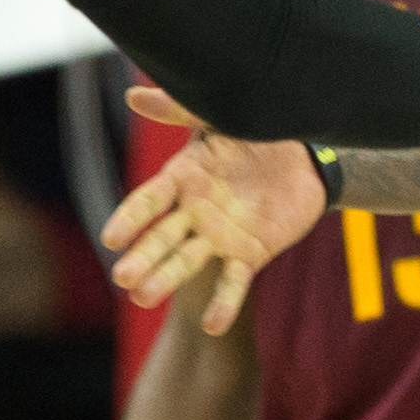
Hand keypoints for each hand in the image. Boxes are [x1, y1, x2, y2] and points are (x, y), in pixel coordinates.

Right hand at [102, 89, 322, 329]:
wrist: (308, 156)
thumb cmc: (257, 130)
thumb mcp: (220, 118)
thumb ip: (179, 110)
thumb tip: (133, 94)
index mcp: (182, 177)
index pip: (149, 200)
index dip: (130, 218)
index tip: (111, 238)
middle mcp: (194, 212)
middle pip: (162, 238)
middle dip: (143, 257)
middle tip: (122, 278)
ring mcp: (219, 236)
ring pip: (188, 261)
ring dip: (167, 280)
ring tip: (143, 298)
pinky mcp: (249, 255)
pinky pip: (234, 281)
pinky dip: (224, 303)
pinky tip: (213, 325)